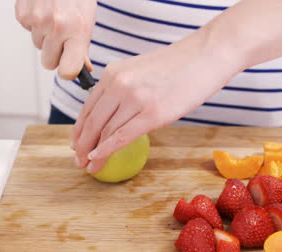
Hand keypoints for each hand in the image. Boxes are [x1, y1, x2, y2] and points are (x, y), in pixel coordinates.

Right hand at [15, 0, 96, 78]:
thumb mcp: (87, 20)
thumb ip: (83, 47)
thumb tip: (84, 70)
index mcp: (76, 31)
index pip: (67, 70)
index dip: (68, 71)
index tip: (69, 68)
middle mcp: (55, 27)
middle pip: (49, 63)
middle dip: (55, 54)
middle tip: (62, 36)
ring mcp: (36, 20)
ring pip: (38, 45)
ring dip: (45, 36)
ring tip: (54, 17)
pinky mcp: (22, 14)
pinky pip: (28, 30)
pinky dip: (35, 24)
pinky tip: (43, 10)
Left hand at [72, 27, 245, 173]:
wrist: (205, 56)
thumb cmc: (177, 65)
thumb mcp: (139, 71)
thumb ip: (122, 89)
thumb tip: (111, 115)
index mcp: (113, 73)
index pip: (88, 107)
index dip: (79, 129)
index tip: (76, 143)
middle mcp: (119, 84)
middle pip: (92, 122)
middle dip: (82, 145)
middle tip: (78, 160)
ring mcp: (135, 99)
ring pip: (105, 132)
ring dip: (93, 152)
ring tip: (89, 165)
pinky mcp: (153, 114)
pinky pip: (122, 137)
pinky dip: (106, 151)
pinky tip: (98, 160)